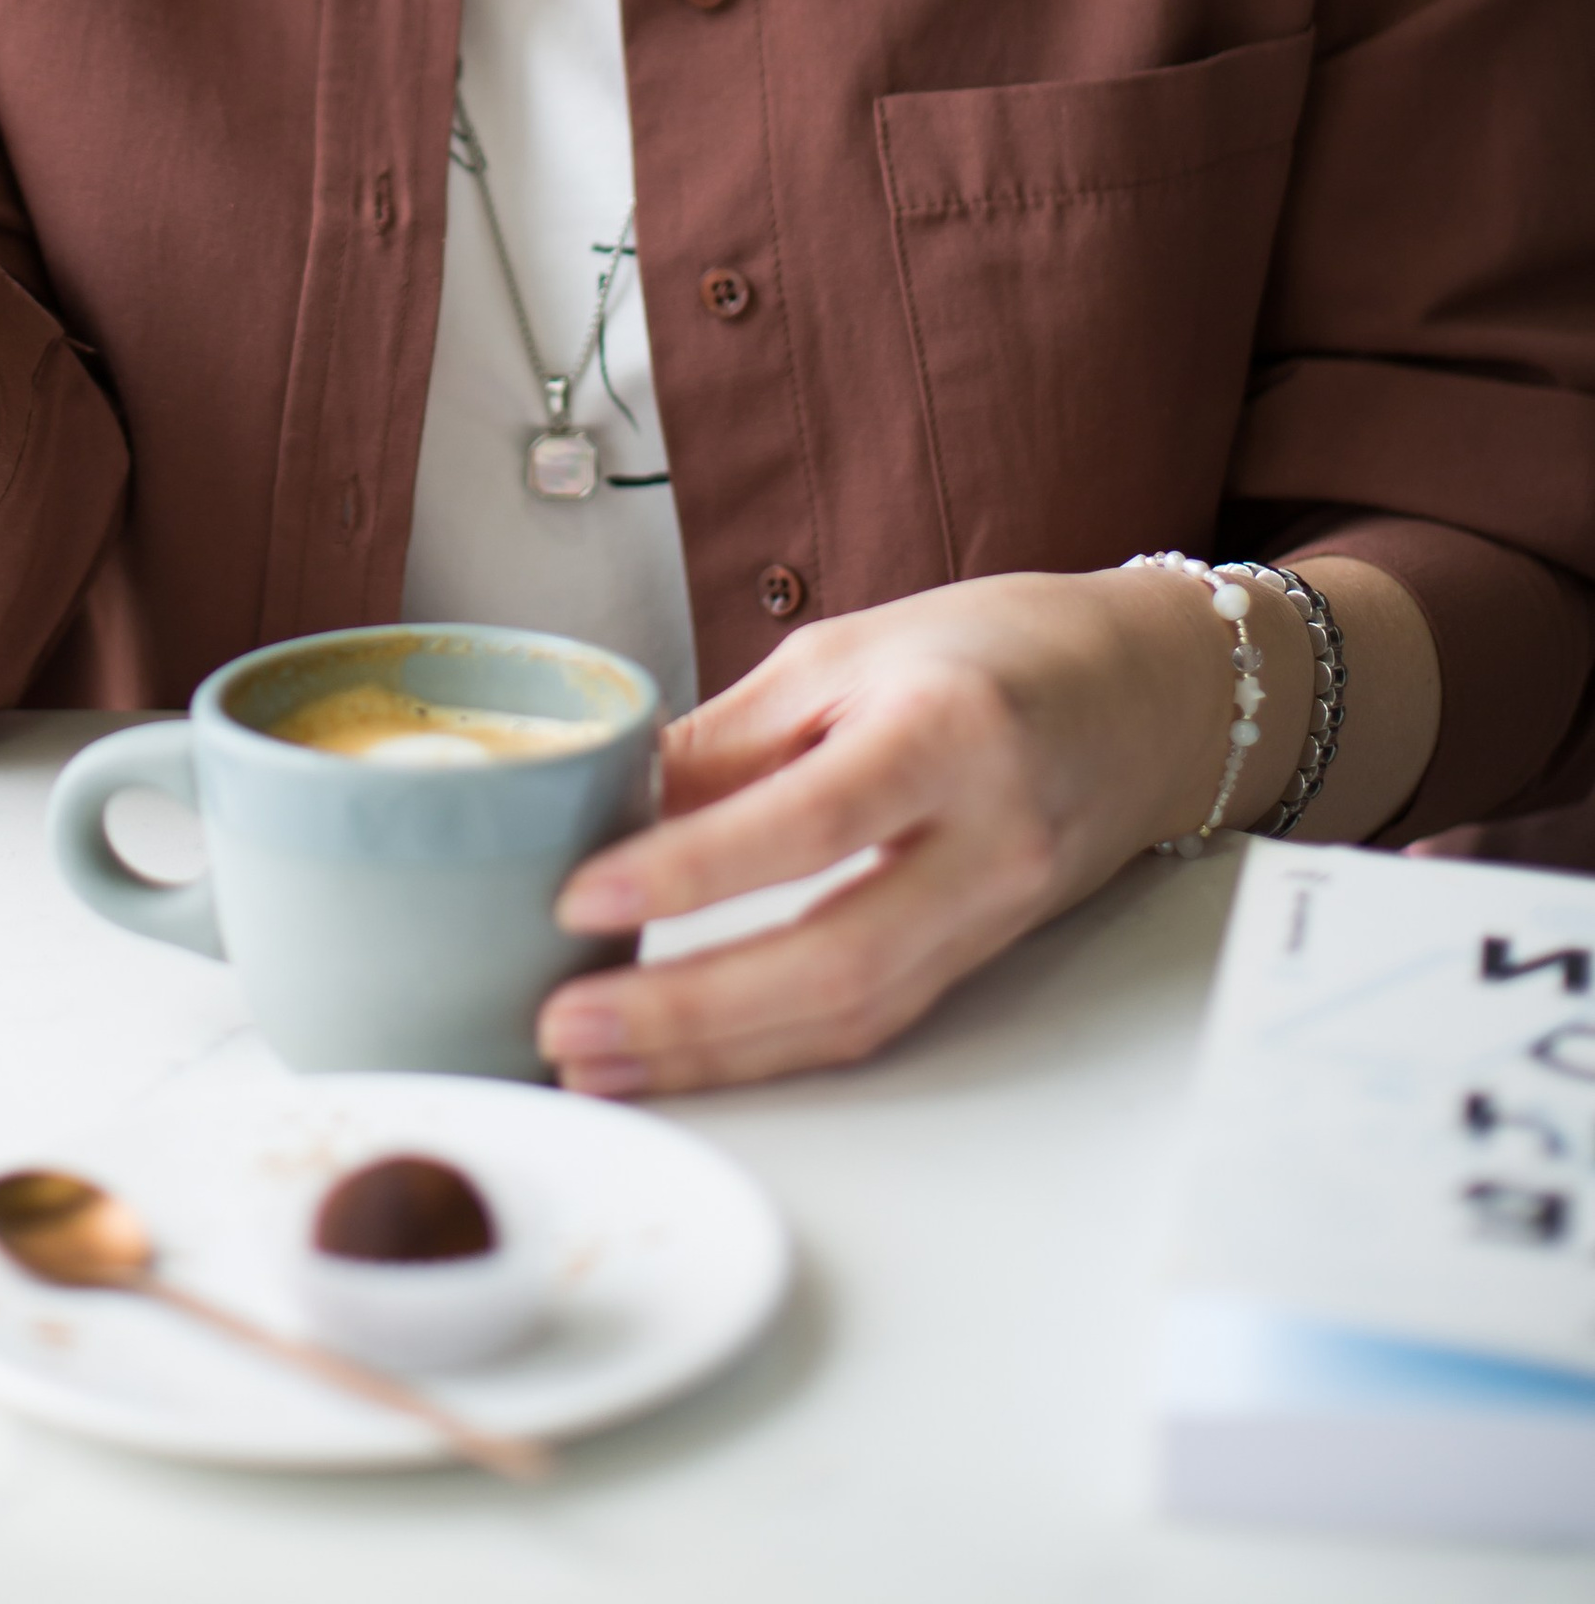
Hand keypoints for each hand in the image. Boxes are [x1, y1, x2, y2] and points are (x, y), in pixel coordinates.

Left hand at [535, 564, 1281, 1097]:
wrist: (1146, 693)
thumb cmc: (992, 648)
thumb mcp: (846, 651)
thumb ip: (732, 737)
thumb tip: (613, 808)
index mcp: (948, 732)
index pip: (809, 822)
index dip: (688, 873)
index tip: (579, 898)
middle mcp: (988, 838)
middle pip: (835, 960)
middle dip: (687, 1011)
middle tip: (566, 1026)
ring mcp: (998, 912)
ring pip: (853, 1017)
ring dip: (714, 1053)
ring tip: (595, 1063)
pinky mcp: (986, 958)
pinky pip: (875, 1020)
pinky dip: (771, 1048)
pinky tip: (686, 1056)